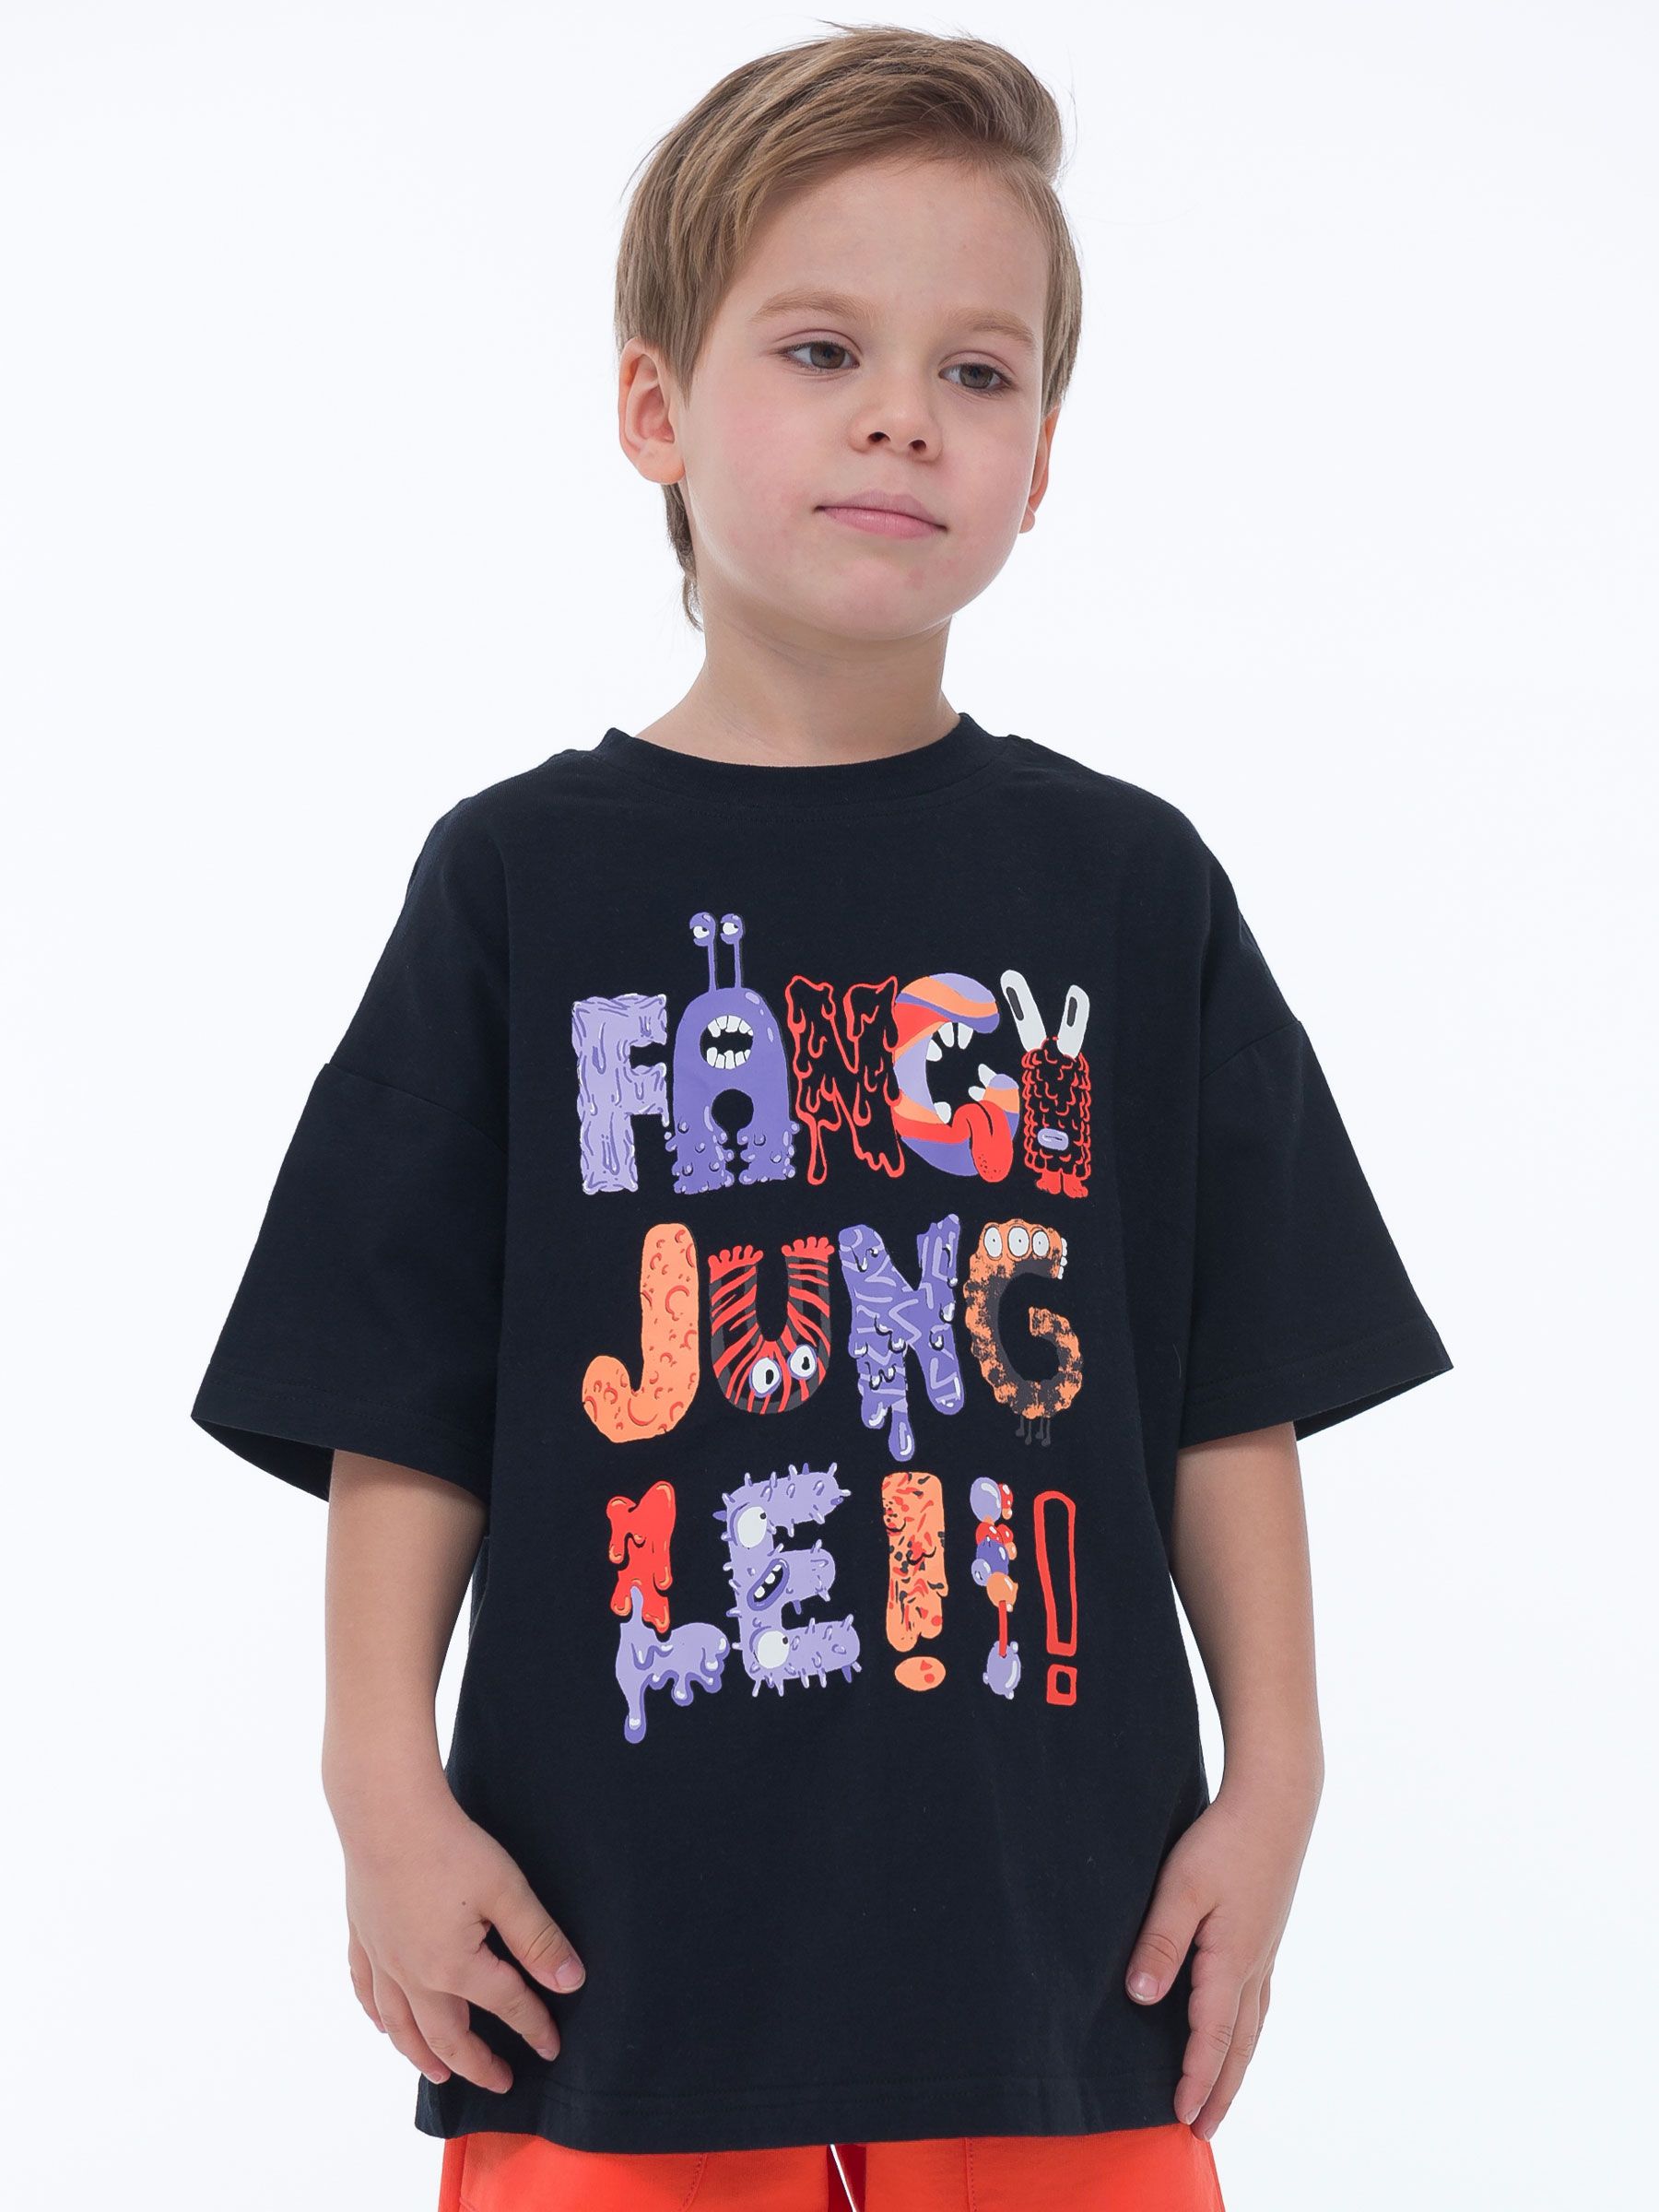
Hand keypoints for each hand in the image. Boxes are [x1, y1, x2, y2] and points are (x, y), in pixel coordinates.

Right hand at [335, 1774, 585, 2092]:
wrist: (385, 1814)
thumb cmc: (449, 1846)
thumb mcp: (506, 1890)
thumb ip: (537, 1940)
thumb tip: (569, 1982)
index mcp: (454, 1968)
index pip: (506, 2007)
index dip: (533, 2027)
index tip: (552, 2047)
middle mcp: (413, 1977)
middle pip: (447, 2036)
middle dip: (477, 2063)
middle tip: (500, 2082)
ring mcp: (383, 1960)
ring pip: (401, 2026)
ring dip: (422, 2055)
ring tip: (440, 2073)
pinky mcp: (363, 1938)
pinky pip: (367, 1992)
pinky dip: (378, 2017)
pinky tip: (385, 2025)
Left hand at [1124, 1771, 1318, 2138]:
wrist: (1277, 1803)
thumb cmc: (1225, 1840)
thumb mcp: (1182, 1887)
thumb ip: (1160, 1942)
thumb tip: (1141, 1998)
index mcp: (1231, 1962)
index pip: (1211, 2038)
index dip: (1196, 2080)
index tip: (1183, 2118)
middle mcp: (1254, 1967)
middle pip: (1239, 2046)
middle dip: (1220, 2090)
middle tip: (1204, 2132)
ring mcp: (1265, 1952)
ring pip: (1252, 2027)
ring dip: (1236, 2067)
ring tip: (1221, 2095)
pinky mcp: (1266, 1935)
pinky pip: (1258, 2002)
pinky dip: (1246, 2032)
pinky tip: (1240, 2030)